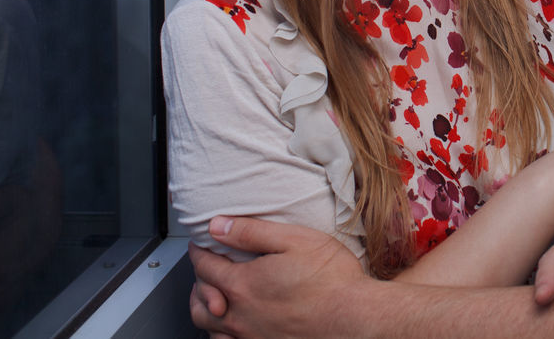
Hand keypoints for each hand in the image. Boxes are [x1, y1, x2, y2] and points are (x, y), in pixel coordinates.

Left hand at [189, 216, 369, 338]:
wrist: (355, 317)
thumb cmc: (332, 279)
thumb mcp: (294, 240)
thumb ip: (251, 232)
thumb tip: (217, 226)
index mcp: (244, 284)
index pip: (205, 266)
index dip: (200, 250)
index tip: (202, 243)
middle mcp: (241, 315)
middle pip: (199, 303)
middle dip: (197, 284)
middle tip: (205, 272)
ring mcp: (251, 337)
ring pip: (210, 330)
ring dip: (206, 311)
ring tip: (215, 299)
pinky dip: (223, 334)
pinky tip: (235, 324)